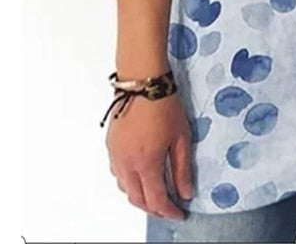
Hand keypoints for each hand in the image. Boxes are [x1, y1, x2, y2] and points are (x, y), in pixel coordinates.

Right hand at [106, 92, 193, 220]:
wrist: (142, 81)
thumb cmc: (164, 104)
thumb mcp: (181, 137)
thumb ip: (182, 168)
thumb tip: (185, 192)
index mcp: (146, 163)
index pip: (156, 199)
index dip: (169, 211)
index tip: (180, 213)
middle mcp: (126, 164)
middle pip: (137, 199)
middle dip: (153, 207)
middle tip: (168, 207)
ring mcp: (115, 155)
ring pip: (124, 188)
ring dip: (139, 196)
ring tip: (155, 192)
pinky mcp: (111, 146)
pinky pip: (117, 173)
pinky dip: (128, 182)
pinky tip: (140, 175)